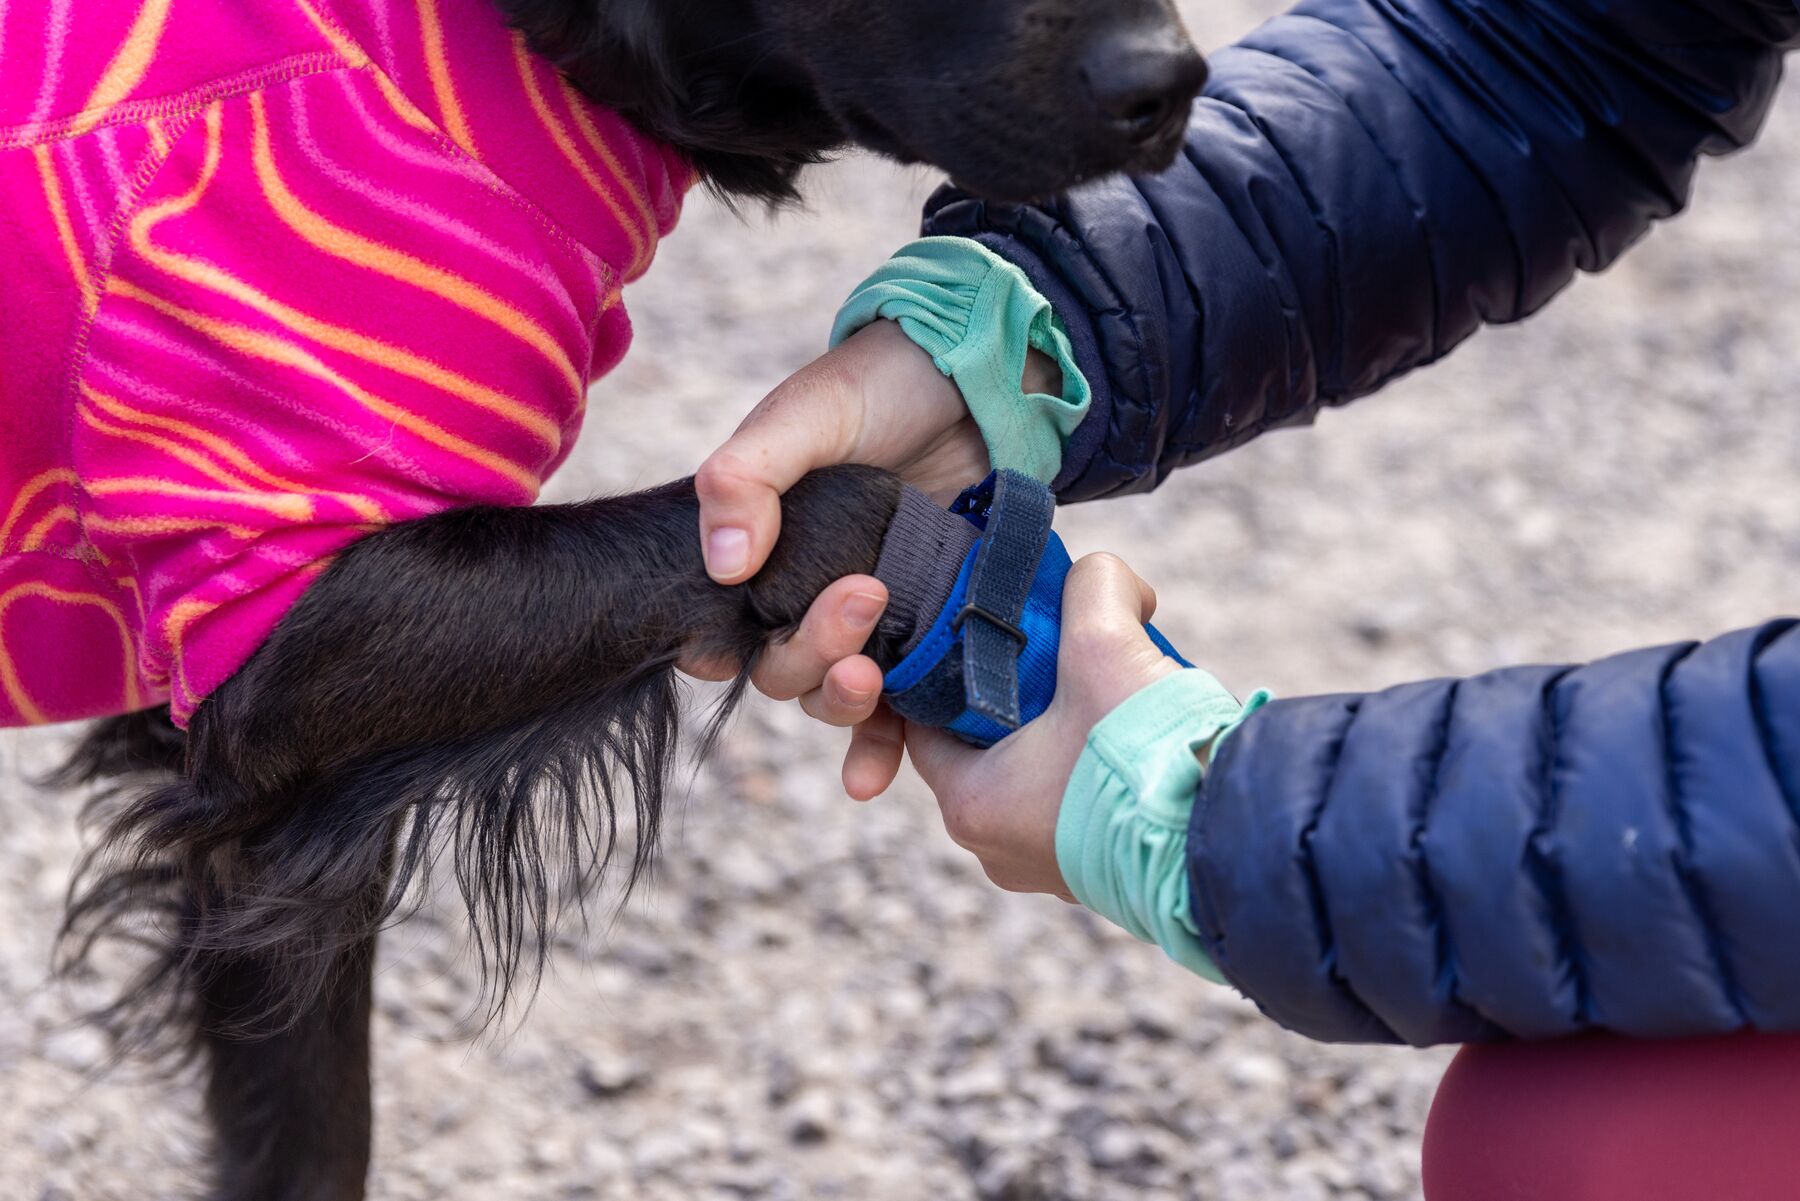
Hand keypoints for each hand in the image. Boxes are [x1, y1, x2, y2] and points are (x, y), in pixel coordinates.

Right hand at [689, 320, 988, 796]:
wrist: (977, 382)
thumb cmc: (876, 386)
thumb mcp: (806, 416)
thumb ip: (751, 476)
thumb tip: (723, 563)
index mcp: (756, 548)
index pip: (714, 625)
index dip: (715, 648)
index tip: (730, 644)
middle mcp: (799, 591)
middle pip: (779, 667)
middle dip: (809, 654)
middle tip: (860, 601)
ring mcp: (863, 619)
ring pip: (830, 694)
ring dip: (843, 705)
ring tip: (872, 679)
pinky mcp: (920, 633)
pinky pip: (894, 706)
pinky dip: (881, 747)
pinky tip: (874, 780)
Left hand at [906, 553, 1181, 898]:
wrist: (1231, 840)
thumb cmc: (1149, 758)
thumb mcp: (1107, 644)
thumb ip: (1092, 586)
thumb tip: (1103, 578)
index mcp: (971, 804)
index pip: (926, 721)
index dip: (950, 668)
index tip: (986, 633)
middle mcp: (997, 848)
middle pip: (984, 746)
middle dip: (1018, 697)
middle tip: (1057, 657)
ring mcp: (1048, 868)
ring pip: (1035, 776)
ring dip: (1063, 732)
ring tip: (1106, 694)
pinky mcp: (1099, 874)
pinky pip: (1078, 805)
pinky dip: (1095, 769)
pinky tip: (1133, 738)